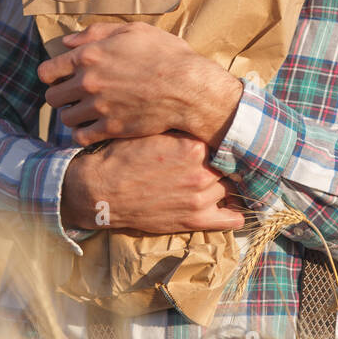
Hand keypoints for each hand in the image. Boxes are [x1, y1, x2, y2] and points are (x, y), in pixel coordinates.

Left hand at [38, 22, 243, 147]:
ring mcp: (98, 107)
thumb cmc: (166, 55)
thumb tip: (67, 41)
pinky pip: (81, 137)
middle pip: (53, 97)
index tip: (61, 77)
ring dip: (73, 115)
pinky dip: (84, 134)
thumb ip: (96, 33)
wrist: (189, 88)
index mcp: (89, 55)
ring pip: (65, 119)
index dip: (52, 75)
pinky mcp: (111, 128)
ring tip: (87, 112)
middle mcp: (88, 82)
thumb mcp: (134, 31)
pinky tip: (94, 128)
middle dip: (61, 96)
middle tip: (75, 95)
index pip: (47, 71)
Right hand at [61, 131, 245, 233]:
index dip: (218, 140)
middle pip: (227, 164)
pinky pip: (231, 218)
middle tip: (217, 160)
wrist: (101, 190)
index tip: (217, 139)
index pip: (221, 140)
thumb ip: (179, 128)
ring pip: (230, 187)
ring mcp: (200, 197)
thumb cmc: (121, 157)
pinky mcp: (194, 219)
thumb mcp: (150, 131)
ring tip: (220, 180)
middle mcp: (202, 170)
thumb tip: (198, 118)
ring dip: (226, 183)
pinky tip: (233, 204)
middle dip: (222, 161)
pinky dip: (236, 212)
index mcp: (193, 145)